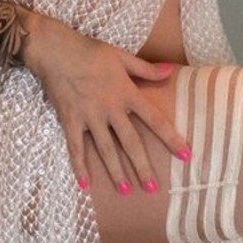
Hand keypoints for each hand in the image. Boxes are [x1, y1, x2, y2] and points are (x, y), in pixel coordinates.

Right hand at [22, 17, 187, 193]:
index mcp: (126, 93)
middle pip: (130, 142)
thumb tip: (170, 71)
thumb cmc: (90, 51)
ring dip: (115, 172)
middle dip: (142, 167)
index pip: (154, 119)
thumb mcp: (121, 56)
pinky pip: (75, 147)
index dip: (171, 138)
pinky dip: (79, 166)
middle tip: (152, 189)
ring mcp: (90, 117)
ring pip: (105, 150)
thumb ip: (146, 69)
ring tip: (125, 191)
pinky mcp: (70, 120)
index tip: (185, 155)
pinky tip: (85, 185)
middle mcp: (110, 109)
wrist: (56, 50)